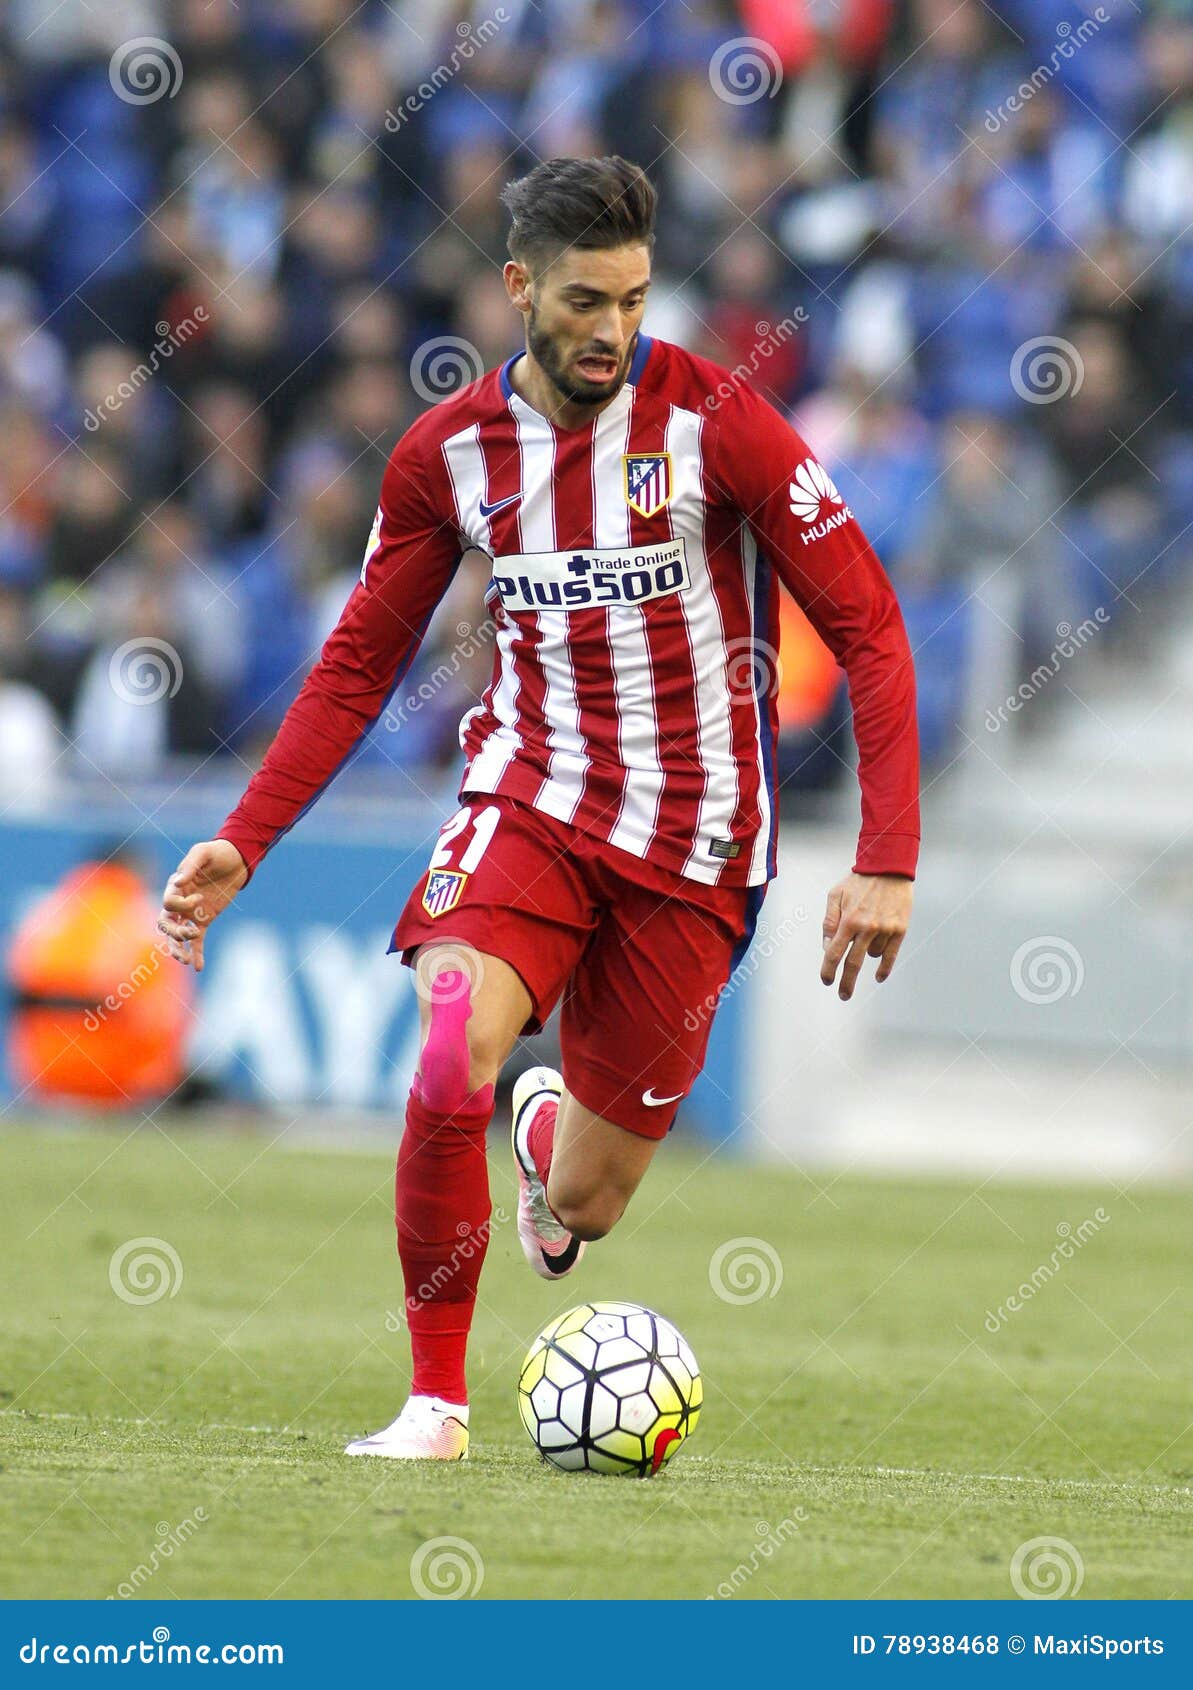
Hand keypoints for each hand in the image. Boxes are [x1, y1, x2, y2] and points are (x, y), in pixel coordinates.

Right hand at [156, 840, 248, 972]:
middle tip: (188, 935)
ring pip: (178, 935)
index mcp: (175, 886)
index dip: (182, 905)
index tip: (200, 897)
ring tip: (186, 961)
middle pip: (167, 923)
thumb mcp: (203, 853)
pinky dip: (197, 953)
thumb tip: (177, 882)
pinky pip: (197, 940)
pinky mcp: (204, 920)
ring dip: (179, 948)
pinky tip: (198, 967)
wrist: (236, 860)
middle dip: (174, 933)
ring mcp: (191, 913)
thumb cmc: (217, 853)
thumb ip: (190, 866)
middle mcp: (179, 902)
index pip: (168, 903)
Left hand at [820, 872, 912, 1000]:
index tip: (826, 980)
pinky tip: (879, 976)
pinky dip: (884, 967)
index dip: (828, 970)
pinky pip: (890, 955)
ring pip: (871, 955)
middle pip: (852, 964)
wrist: (889, 867)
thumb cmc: (858, 881)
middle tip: (843, 995)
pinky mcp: (900, 930)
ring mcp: (885, 930)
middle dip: (846, 983)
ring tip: (868, 931)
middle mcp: (866, 928)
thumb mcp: (835, 896)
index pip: (834, 953)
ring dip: (865, 952)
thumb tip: (826, 947)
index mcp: (848, 920)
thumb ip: (829, 922)